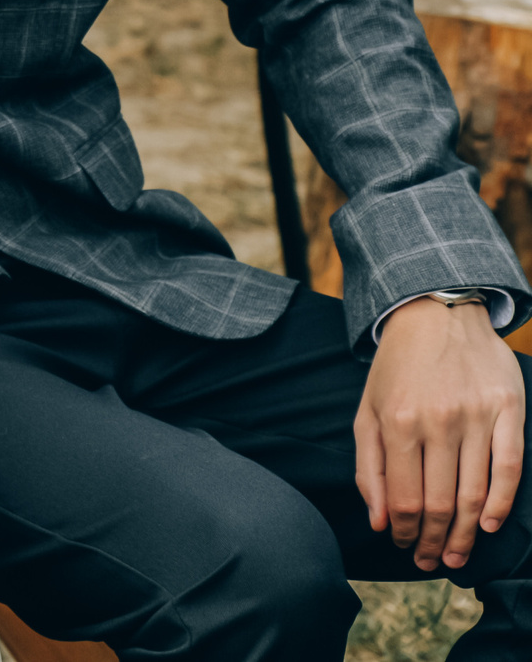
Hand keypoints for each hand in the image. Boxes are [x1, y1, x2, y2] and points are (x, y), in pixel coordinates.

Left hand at [358, 295, 525, 569]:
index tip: (401, 546)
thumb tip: (376, 520)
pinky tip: (488, 525)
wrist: (436, 314)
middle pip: (438, 501)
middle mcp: (438, 421)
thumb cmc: (396, 369)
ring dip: (464, 533)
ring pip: (474, 492)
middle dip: (431, 540)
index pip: (402, 497)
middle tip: (429, 562)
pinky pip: (509, 467)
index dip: (402, 531)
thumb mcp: (366, 411)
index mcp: (397, 421)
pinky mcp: (509, 410)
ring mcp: (476, 416)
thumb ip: (368, 467)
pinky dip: (500, 503)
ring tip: (454, 555)